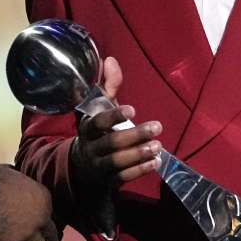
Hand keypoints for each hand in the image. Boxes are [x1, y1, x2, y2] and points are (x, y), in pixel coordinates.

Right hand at [0, 165, 61, 240]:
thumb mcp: (15, 174)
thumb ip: (22, 183)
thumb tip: (19, 180)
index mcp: (44, 198)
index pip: (51, 216)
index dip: (40, 221)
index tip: (27, 221)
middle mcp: (42, 217)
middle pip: (51, 236)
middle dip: (41, 237)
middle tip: (25, 237)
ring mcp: (30, 234)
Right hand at [71, 57, 162, 185]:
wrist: (82, 166)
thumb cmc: (98, 131)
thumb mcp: (100, 107)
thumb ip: (108, 85)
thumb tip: (110, 59)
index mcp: (86, 128)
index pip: (97, 122)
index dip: (113, 116)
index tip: (132, 110)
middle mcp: (90, 147)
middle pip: (111, 143)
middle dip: (135, 135)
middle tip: (157, 127)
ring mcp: (98, 166)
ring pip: (116, 162)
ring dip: (138, 154)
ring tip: (158, 146)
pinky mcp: (108, 180)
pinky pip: (122, 177)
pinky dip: (139, 171)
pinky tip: (155, 162)